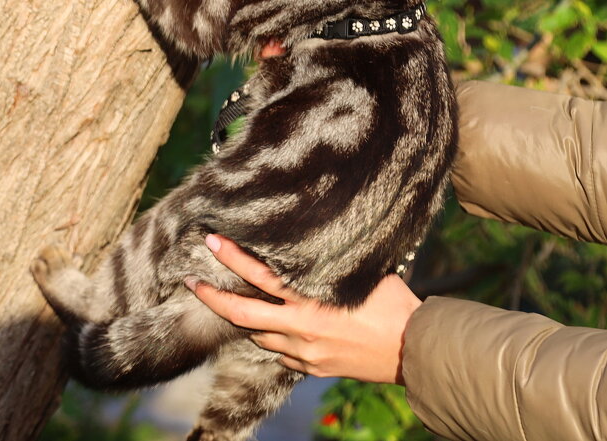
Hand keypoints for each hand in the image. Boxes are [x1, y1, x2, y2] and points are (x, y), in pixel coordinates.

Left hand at [186, 234, 419, 383]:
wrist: (416, 352)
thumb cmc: (395, 304)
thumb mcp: (360, 273)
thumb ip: (330, 261)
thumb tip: (311, 237)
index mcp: (311, 300)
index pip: (260, 275)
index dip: (232, 258)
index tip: (211, 241)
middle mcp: (301, 328)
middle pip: (242, 314)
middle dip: (212, 297)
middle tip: (190, 282)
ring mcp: (305, 353)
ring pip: (259, 336)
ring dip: (244, 319)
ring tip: (230, 302)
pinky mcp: (313, 369)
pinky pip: (282, 354)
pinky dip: (272, 338)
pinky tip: (272, 328)